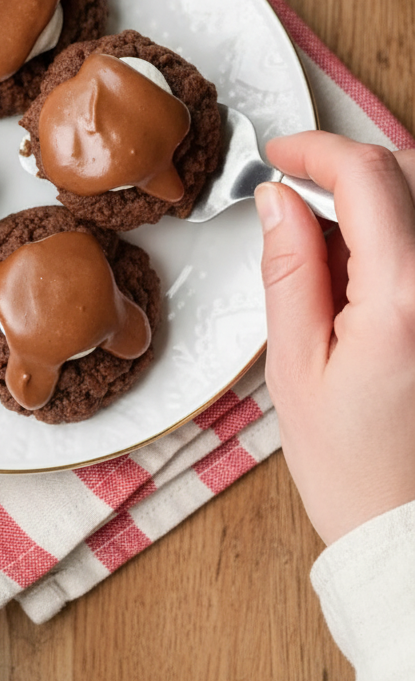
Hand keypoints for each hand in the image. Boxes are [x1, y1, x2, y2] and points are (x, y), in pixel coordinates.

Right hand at [255, 131, 414, 545]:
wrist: (407, 530)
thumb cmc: (353, 469)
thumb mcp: (294, 368)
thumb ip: (288, 271)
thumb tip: (279, 199)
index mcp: (402, 300)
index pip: (366, 176)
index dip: (315, 150)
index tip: (279, 157)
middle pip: (407, 172)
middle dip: (345, 168)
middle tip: (295, 200)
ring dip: (376, 198)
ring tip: (331, 248)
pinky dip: (397, 234)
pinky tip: (366, 274)